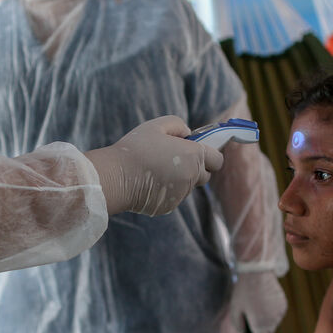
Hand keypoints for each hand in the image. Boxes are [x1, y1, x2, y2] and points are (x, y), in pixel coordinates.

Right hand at [84, 116, 223, 215]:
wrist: (115, 177)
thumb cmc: (135, 149)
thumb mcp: (156, 126)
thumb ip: (178, 126)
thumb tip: (187, 135)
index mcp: (193, 156)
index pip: (217, 159)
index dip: (209, 154)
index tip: (196, 150)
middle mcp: (191, 177)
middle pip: (205, 175)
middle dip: (196, 168)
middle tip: (175, 159)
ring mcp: (180, 194)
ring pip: (187, 186)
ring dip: (179, 179)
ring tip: (156, 169)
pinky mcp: (168, 206)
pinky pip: (173, 197)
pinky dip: (166, 190)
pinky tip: (149, 182)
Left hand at [229, 270, 287, 332]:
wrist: (257, 272)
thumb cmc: (243, 292)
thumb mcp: (235, 310)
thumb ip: (238, 325)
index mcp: (259, 326)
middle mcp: (272, 322)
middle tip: (253, 325)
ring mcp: (279, 314)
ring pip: (274, 324)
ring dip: (267, 322)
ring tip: (257, 311)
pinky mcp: (284, 305)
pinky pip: (278, 315)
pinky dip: (272, 313)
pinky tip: (264, 304)